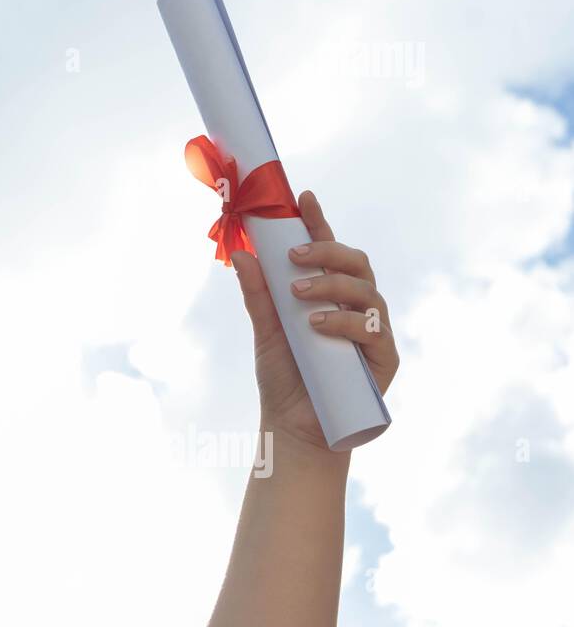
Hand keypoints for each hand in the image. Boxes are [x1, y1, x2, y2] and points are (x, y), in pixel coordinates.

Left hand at [229, 191, 397, 452]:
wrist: (294, 428)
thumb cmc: (284, 377)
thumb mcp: (265, 331)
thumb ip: (258, 294)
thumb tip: (242, 254)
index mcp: (329, 295)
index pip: (328, 251)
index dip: (319, 223)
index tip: (303, 198)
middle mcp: (355, 308)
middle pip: (356, 264)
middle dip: (327, 252)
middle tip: (293, 257)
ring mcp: (373, 332)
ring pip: (366, 291)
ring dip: (332, 285)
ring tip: (298, 293)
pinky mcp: (384, 359)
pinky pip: (372, 330)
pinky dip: (344, 322)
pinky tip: (317, 323)